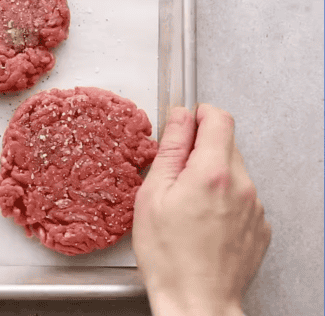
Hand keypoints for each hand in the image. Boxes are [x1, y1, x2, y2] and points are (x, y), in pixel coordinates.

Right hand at [133, 105, 270, 315]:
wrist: (197, 301)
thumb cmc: (168, 256)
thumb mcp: (152, 195)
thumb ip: (170, 149)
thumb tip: (180, 118)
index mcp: (212, 172)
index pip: (219, 119)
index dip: (200, 115)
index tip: (186, 124)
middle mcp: (241, 185)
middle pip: (227, 145)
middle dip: (201, 150)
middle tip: (175, 175)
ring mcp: (255, 207)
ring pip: (234, 172)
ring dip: (212, 177)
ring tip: (187, 206)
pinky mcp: (260, 227)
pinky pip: (242, 198)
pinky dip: (224, 201)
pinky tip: (202, 222)